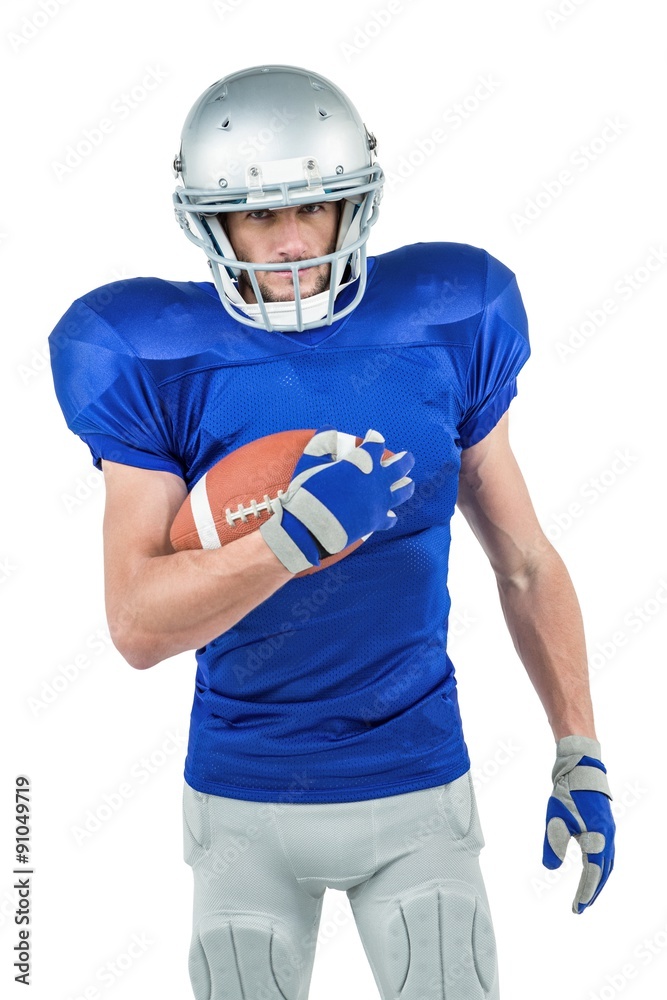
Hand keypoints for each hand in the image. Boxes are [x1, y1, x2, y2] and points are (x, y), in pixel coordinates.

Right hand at [260, 425, 414, 573]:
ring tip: (409, 482)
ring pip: (402, 491)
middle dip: (404, 459)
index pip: (377, 444)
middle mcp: (378, 480)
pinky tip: (392, 514)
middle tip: (406, 457)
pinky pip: (390, 518)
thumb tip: (329, 429)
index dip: (375, 439)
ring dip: (406, 485)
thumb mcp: (309, 461)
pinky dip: (391, 515)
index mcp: (364, 462)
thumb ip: (321, 441)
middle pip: (400, 466)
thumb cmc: (308, 491)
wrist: (310, 525)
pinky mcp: (376, 521)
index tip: (372, 437)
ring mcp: (380, 502)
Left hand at [542, 735, 614, 913]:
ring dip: (598, 881)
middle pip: (603, 873)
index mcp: (598, 838)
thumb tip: (550, 868)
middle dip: (592, 892)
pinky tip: (592, 870)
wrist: (580, 770)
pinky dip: (600, 867)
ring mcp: (609, 832)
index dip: (585, 893)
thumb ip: (553, 845)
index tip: (577, 908)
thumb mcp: (555, 819)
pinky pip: (606, 854)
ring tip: (586, 894)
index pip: (593, 874)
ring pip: (607, 864)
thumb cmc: (567, 794)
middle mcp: (607, 838)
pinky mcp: (606, 827)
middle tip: (580, 907)